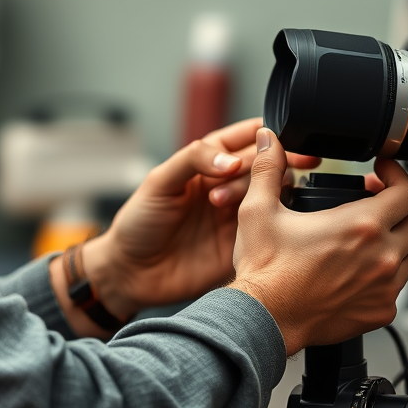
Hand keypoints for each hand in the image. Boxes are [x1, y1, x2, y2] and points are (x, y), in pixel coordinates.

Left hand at [49, 117, 318, 336]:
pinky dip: (272, 222)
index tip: (275, 141)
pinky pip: (270, 228)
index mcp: (209, 162)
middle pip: (266, 164)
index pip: (249, 137)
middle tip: (246, 180)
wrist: (133, 272)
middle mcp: (228, 185)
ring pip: (272, 194)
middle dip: (265, 165)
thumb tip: (233, 160)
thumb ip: (194, 160)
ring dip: (261, 193)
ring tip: (222, 203)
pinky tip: (258, 223)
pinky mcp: (245, 245)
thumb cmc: (139, 222)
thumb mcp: (159, 182)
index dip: (268, 135)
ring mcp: (238, 214)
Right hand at [229, 129, 407, 354]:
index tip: (382, 171)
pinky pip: (399, 286)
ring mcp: (385, 287)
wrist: (265, 319)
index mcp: (360, 225)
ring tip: (367, 237)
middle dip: (403, 207)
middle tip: (378, 202)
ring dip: (397, 241)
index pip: (407, 192)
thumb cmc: (264, 268)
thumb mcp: (258, 210)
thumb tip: (268, 139)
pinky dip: (386, 274)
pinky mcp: (381, 311)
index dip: (398, 174)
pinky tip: (359, 269)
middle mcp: (382, 256)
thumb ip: (268, 169)